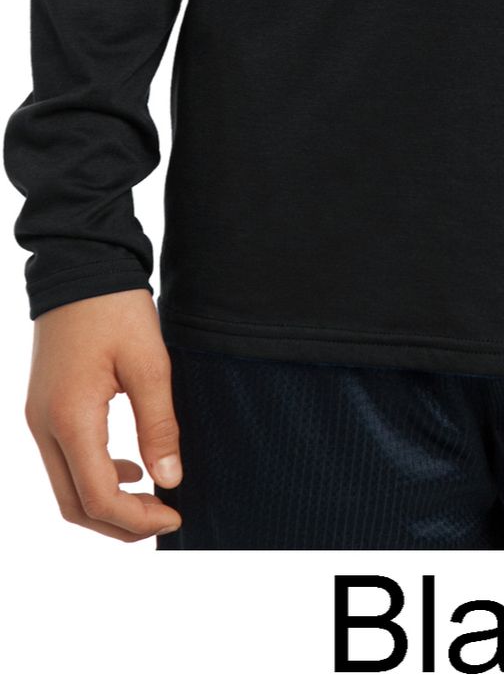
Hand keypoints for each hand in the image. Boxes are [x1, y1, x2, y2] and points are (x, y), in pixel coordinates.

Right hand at [25, 290, 182, 541]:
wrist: (79, 267)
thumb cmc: (115, 308)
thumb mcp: (149, 363)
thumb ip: (159, 424)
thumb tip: (169, 480)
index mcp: (70, 419)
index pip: (98, 497)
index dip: (137, 519)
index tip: (175, 516)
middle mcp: (44, 428)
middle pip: (74, 506)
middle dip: (120, 525)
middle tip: (165, 519)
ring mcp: (38, 420)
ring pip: (66, 489)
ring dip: (106, 505)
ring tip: (153, 498)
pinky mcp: (43, 409)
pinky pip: (63, 463)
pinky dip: (94, 478)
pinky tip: (130, 467)